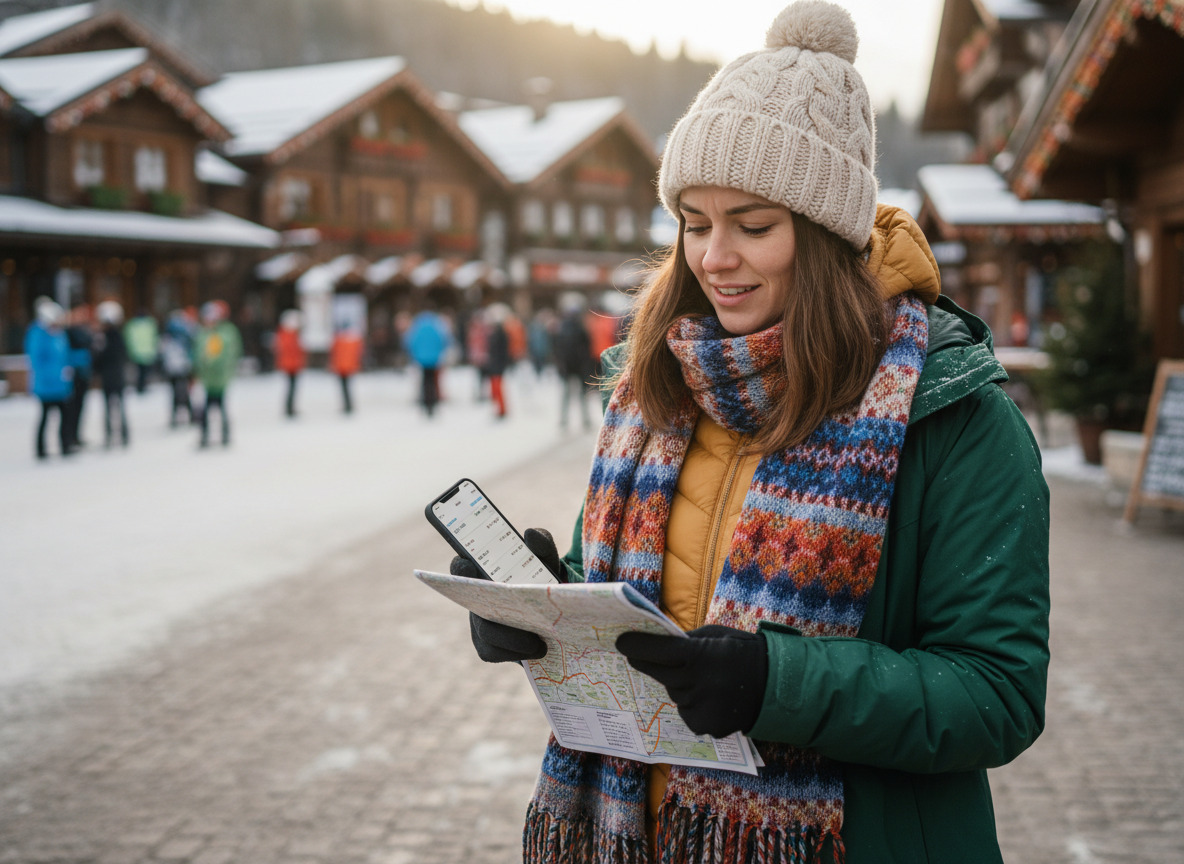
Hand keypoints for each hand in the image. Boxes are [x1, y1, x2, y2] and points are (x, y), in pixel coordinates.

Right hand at [450, 527, 565, 662]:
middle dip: (492, 611)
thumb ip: (541, 544)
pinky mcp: (489, 647)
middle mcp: (475, 599)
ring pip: (486, 632)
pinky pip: (494, 652)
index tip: (469, 565)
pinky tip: (539, 650)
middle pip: (472, 606)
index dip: (461, 567)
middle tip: (517, 614)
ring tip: (539, 640)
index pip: (461, 568)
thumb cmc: (544, 579)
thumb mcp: (547, 560)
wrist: (557, 613)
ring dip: (512, 637)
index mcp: (482, 574)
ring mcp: (479, 624)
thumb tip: (530, 534)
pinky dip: (517, 652)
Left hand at [616, 624, 767, 737]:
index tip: (621, 642)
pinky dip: (692, 705)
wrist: (776, 685)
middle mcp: (698, 683)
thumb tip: (657, 644)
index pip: (659, 650)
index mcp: (700, 655)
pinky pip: (687, 713)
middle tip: (640, 656)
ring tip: (703, 679)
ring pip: (675, 695)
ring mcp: (702, 708)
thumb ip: (686, 641)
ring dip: (680, 686)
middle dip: (649, 663)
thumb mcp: (715, 636)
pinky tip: (710, 698)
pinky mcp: (707, 727)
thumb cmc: (742, 652)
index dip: (637, 645)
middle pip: (660, 674)